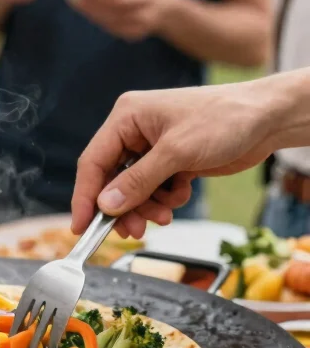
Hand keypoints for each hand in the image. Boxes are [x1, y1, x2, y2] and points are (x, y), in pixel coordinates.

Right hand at [71, 81, 284, 239]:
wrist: (266, 120)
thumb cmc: (223, 120)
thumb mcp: (176, 153)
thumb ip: (138, 181)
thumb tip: (105, 205)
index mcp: (127, 117)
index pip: (93, 161)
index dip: (85, 196)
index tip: (82, 227)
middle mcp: (135, 131)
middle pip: (112, 179)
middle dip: (124, 207)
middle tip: (136, 231)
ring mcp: (153, 147)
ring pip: (134, 189)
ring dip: (147, 206)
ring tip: (166, 215)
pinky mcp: (171, 161)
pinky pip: (155, 189)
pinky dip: (165, 199)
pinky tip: (182, 193)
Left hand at [75, 0, 176, 41]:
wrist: (165, 10)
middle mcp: (147, 14)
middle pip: (115, 12)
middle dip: (94, 7)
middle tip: (77, 0)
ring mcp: (140, 27)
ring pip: (112, 23)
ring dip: (94, 14)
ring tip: (79, 5)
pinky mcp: (134, 35)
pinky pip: (114, 29)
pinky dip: (100, 21)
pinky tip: (89, 12)